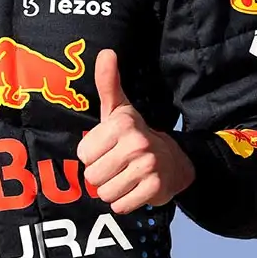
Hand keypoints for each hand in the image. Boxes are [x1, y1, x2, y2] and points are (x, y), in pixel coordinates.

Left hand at [76, 50, 194, 214]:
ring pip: (104, 193)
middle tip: (116, 165)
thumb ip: (108, 82)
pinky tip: (134, 189)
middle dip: (100, 174)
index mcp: (121, 123)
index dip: (91, 155)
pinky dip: (123, 202)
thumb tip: (106, 52)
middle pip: (92, 175)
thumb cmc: (134, 134)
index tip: (106, 149)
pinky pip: (120, 205)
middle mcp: (136, 143)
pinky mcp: (155, 189)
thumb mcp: (119, 108)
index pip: (83, 154)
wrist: (174, 161)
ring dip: (111, 190)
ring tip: (124, 176)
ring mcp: (147, 167)